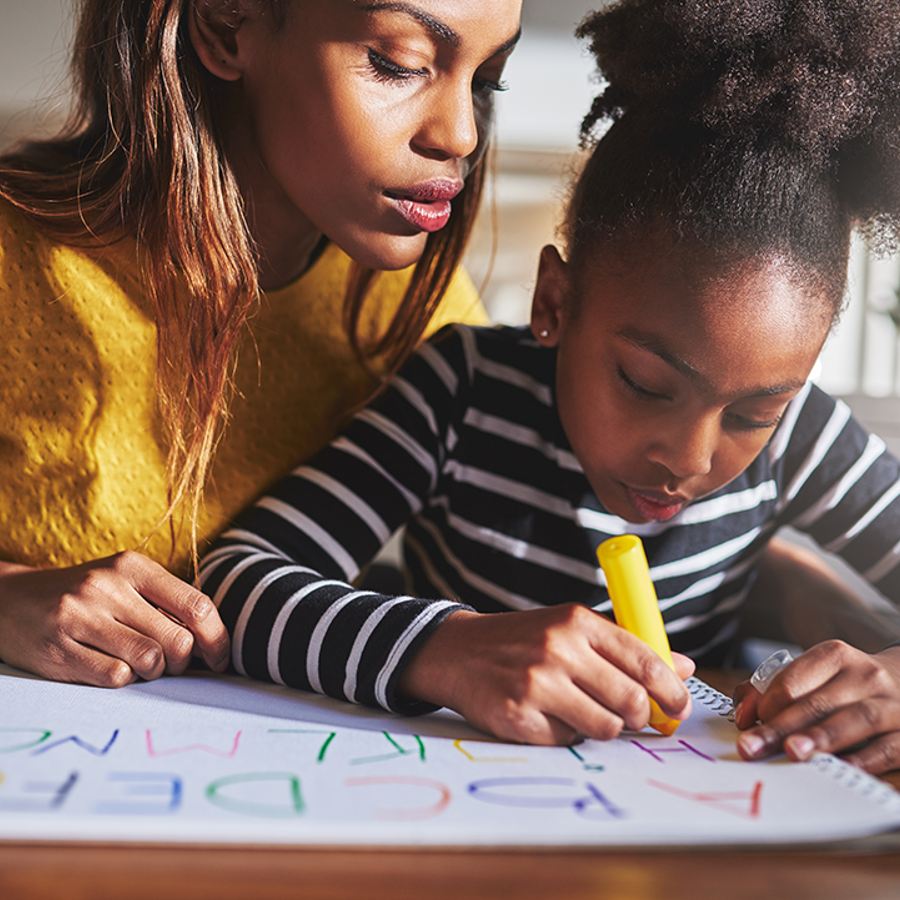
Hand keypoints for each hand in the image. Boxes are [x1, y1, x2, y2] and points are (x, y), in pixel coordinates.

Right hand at [0, 551, 229, 686]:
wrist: (10, 601)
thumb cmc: (84, 597)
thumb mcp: (125, 584)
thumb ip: (167, 604)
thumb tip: (214, 642)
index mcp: (133, 566)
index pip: (197, 605)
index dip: (217, 639)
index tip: (219, 658)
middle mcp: (108, 586)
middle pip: (178, 639)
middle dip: (183, 662)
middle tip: (169, 664)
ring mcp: (80, 616)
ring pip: (150, 659)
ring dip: (154, 672)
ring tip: (141, 666)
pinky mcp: (58, 649)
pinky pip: (115, 677)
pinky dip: (124, 680)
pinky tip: (111, 668)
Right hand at [398, 603, 694, 744]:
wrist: (457, 651)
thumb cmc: (523, 640)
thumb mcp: (571, 629)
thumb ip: (625, 648)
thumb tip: (684, 669)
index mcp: (577, 622)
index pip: (644, 661)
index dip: (672, 690)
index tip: (680, 707)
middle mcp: (558, 649)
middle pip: (631, 701)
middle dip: (641, 717)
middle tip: (634, 718)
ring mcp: (536, 683)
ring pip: (605, 727)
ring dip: (603, 727)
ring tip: (582, 712)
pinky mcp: (517, 716)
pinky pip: (567, 741)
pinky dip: (565, 734)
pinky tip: (546, 715)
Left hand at [733, 642, 899, 773]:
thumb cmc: (848, 684)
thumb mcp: (815, 675)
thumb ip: (774, 689)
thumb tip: (744, 713)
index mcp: (834, 656)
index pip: (792, 680)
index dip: (766, 704)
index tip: (746, 725)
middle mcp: (865, 676)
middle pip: (817, 703)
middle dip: (780, 727)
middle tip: (752, 746)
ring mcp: (892, 704)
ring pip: (856, 719)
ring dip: (822, 737)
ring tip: (792, 752)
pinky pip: (888, 748)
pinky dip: (864, 760)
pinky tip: (840, 768)